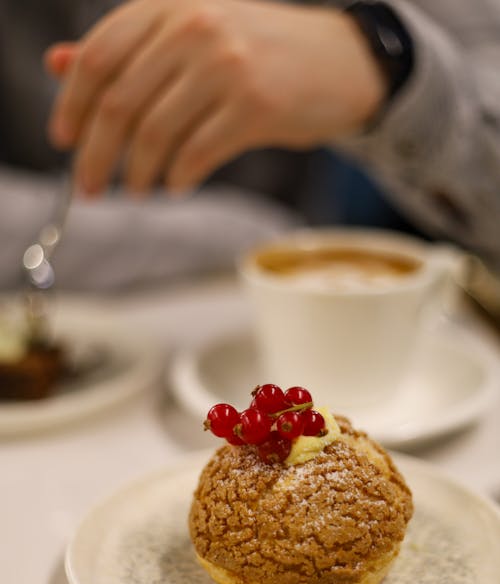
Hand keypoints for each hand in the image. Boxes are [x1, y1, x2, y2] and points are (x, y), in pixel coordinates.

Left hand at [46, 0, 386, 194]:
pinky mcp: (256, 106)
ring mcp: (226, 66)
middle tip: (90, 188)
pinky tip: (177, 185)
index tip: (64, 141)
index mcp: (169, 7)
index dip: (71, 105)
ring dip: (137, 173)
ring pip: (155, 135)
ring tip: (136, 189)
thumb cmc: (259, 54)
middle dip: (96, 156)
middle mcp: (193, 28)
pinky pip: (197, 154)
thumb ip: (127, 49)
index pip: (98, 57)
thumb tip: (59, 63)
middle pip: (119, 104)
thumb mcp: (189, 36)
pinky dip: (180, 178)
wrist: (339, 63)